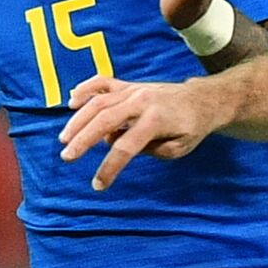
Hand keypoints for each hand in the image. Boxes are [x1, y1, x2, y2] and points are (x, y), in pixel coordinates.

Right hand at [59, 75, 216, 189]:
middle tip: (67, 156)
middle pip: (106, 119)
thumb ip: (149, 149)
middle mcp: (142, 101)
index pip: (126, 146)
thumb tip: (116, 143)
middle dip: (83, 139)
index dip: (110, 167)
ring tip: (65, 139)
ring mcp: (134, 90)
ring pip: (99, 101)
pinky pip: (103, 82)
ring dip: (78, 120)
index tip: (98, 184)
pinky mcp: (129, 85)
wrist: (202, 99)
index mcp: (156, 120)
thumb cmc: (191, 127)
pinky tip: (72, 101)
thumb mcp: (178, 148)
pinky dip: (86, 89)